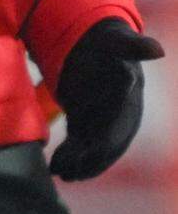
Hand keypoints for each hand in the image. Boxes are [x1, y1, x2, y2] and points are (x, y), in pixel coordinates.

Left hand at [49, 17, 163, 180]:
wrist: (99, 50)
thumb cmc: (110, 44)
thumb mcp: (118, 41)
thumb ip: (133, 46)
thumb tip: (158, 49)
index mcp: (130, 100)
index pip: (121, 123)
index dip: (108, 136)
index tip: (93, 146)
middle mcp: (120, 119)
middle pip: (106, 143)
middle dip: (90, 157)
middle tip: (72, 167)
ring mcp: (104, 125)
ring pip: (93, 150)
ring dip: (78, 164)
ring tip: (60, 172)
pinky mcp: (87, 127)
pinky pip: (80, 147)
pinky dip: (70, 159)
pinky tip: (56, 169)